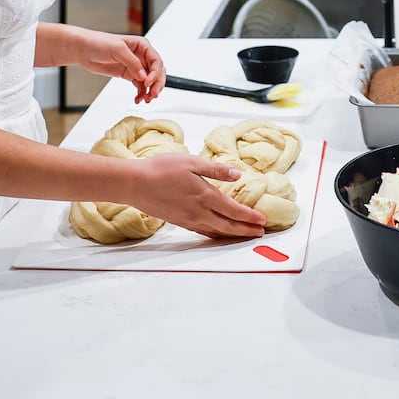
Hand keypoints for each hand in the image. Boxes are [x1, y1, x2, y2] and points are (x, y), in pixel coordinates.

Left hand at [77, 31, 165, 103]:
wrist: (84, 50)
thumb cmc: (99, 42)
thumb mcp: (117, 49)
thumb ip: (132, 62)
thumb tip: (143, 76)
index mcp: (142, 45)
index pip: (156, 61)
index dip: (155, 73)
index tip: (148, 82)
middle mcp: (141, 56)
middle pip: (157, 72)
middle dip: (157, 84)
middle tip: (153, 95)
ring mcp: (135, 66)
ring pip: (150, 80)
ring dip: (150, 90)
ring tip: (147, 99)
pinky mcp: (128, 74)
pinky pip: (140, 85)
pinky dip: (141, 93)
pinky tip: (138, 98)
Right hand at [136, 154, 267, 239]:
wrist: (136, 184)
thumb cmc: (162, 169)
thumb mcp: (192, 162)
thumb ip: (216, 170)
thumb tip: (238, 175)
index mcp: (205, 196)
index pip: (234, 210)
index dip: (250, 216)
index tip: (263, 220)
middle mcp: (199, 212)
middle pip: (228, 226)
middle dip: (246, 230)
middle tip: (260, 233)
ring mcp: (189, 219)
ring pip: (216, 231)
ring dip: (233, 234)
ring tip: (246, 235)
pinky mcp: (180, 222)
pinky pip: (203, 231)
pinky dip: (216, 234)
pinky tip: (219, 233)